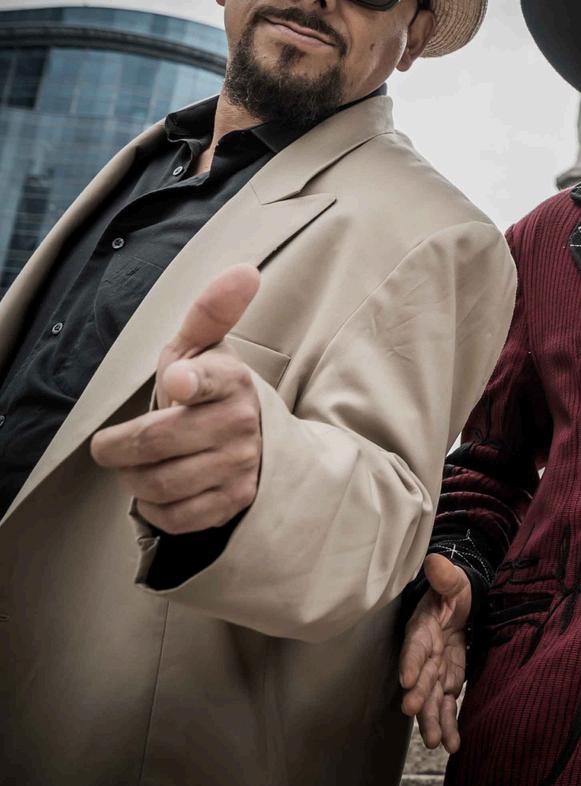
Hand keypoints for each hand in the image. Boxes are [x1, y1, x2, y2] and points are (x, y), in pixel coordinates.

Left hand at [91, 264, 262, 533]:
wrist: (261, 443)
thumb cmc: (212, 391)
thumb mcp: (205, 348)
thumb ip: (212, 311)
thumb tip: (246, 270)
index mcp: (229, 379)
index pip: (208, 379)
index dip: (188, 381)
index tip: (177, 383)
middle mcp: (240, 422)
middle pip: (151, 442)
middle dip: (117, 448)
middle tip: (115, 445)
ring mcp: (241, 465)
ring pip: (157, 483)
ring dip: (133, 479)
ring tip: (140, 467)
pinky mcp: (236, 501)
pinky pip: (175, 516)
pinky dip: (155, 508)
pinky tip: (161, 491)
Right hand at [400, 554, 473, 751]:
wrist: (461, 603)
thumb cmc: (454, 590)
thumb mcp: (453, 580)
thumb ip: (444, 576)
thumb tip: (435, 561)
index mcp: (423, 628)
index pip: (415, 645)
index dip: (411, 660)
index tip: (408, 679)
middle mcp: (425, 653)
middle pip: (421, 677)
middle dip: (417, 695)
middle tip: (413, 712)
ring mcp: (436, 669)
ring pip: (432, 697)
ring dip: (432, 719)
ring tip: (437, 742)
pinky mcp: (448, 680)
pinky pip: (447, 704)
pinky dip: (450, 723)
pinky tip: (453, 744)